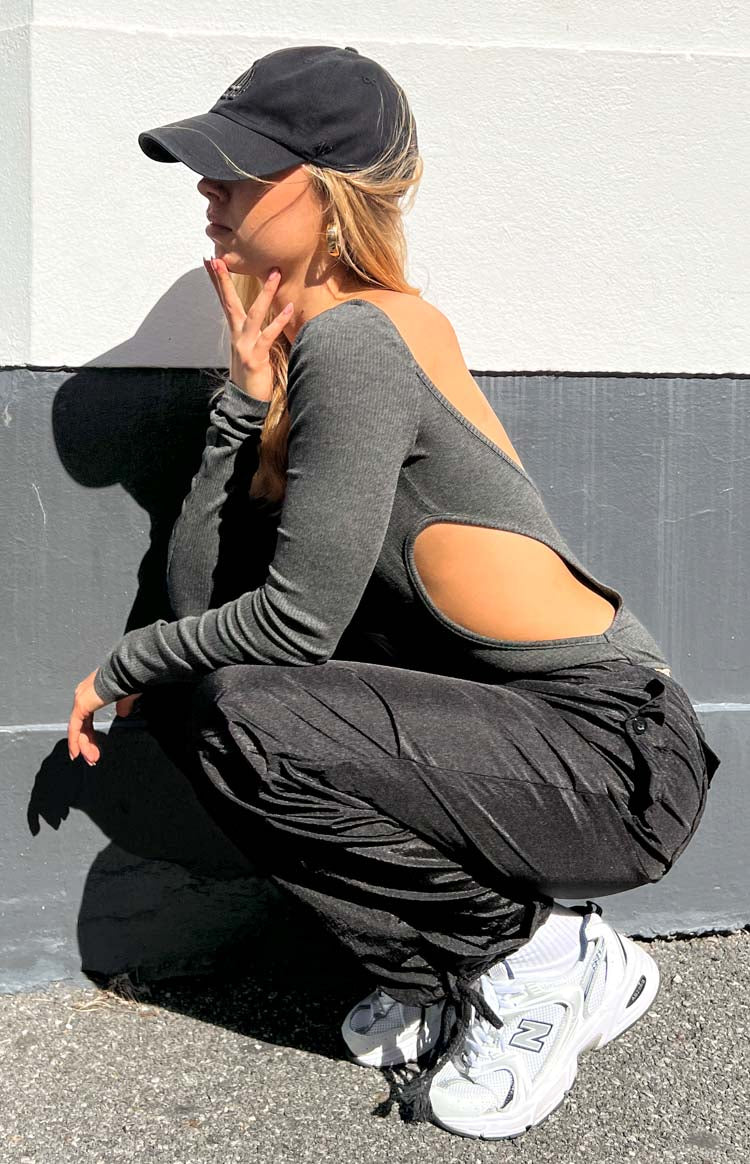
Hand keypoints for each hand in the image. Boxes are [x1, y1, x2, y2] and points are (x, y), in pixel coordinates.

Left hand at [67, 670, 141, 765]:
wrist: (126, 671)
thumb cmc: (128, 679)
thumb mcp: (126, 696)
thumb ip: (123, 705)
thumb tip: (123, 713)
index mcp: (92, 692)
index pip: (87, 718)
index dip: (90, 733)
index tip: (94, 748)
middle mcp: (83, 695)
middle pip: (81, 725)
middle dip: (87, 743)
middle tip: (93, 758)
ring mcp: (81, 700)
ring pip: (78, 728)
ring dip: (84, 746)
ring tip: (91, 759)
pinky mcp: (81, 706)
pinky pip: (75, 727)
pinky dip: (75, 741)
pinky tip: (77, 753)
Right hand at [202, 259, 293, 400]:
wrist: (245, 403)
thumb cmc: (251, 376)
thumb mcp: (250, 350)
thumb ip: (253, 332)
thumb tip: (258, 318)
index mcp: (236, 332)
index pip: (224, 301)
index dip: (217, 281)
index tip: (209, 261)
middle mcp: (237, 336)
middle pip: (229, 302)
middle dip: (224, 280)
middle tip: (218, 258)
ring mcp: (245, 346)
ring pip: (254, 314)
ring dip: (265, 293)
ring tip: (274, 273)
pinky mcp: (256, 357)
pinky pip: (268, 335)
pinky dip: (279, 321)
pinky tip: (289, 308)